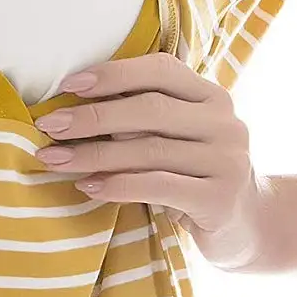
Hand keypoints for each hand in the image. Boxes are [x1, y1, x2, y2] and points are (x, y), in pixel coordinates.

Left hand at [33, 53, 268, 268]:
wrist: (247, 226)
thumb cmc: (194, 176)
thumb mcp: (177, 139)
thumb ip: (142, 119)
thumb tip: (71, 107)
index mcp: (212, 96)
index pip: (160, 70)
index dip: (113, 74)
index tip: (68, 86)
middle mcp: (225, 123)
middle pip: (150, 109)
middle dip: (93, 117)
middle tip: (49, 126)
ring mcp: (226, 161)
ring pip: (149, 150)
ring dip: (94, 154)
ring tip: (55, 159)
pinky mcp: (219, 199)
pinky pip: (158, 186)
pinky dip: (118, 185)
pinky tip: (87, 187)